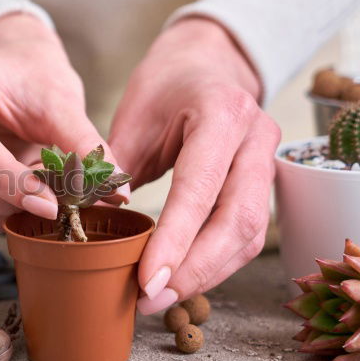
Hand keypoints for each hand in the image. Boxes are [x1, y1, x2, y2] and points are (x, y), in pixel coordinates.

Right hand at [0, 13, 126, 231]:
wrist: (12, 67)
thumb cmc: (30, 73)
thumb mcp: (60, 100)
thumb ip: (83, 144)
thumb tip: (115, 191)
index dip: (10, 181)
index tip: (52, 203)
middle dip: (2, 201)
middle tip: (51, 202)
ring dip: (1, 211)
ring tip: (42, 193)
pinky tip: (24, 196)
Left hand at [107, 18, 280, 313]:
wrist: (209, 61)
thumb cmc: (165, 85)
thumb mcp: (132, 114)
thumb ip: (116, 166)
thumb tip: (91, 219)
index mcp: (222, 113)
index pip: (201, 188)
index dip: (175, 240)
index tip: (146, 279)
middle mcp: (256, 138)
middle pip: (238, 220)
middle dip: (194, 269)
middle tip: (151, 299)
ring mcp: (268, 163)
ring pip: (248, 235)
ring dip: (206, 274)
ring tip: (161, 299)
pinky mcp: (263, 185)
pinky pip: (246, 235)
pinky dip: (215, 264)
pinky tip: (182, 281)